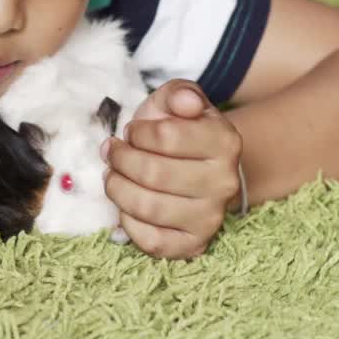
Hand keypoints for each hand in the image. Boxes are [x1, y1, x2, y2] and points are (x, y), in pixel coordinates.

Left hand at [102, 80, 242, 258]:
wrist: (198, 167)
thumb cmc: (180, 130)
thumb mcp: (177, 103)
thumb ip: (179, 93)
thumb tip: (185, 102)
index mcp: (225, 141)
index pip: (166, 136)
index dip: (138, 132)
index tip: (132, 132)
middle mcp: (224, 182)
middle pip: (153, 174)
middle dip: (121, 160)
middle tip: (113, 152)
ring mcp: (211, 217)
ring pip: (148, 208)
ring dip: (118, 189)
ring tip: (114, 175)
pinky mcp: (194, 245)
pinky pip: (152, 241)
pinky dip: (129, 223)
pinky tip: (127, 205)